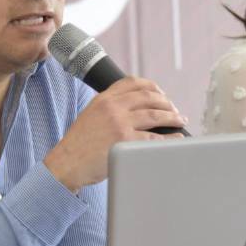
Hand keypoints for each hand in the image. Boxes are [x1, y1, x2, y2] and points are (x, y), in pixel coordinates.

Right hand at [44, 77, 186, 190]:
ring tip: (180, 120)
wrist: (66, 163)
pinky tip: (176, 138)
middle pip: (148, 97)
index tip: (161, 93)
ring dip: (172, 117)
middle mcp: (112, 107)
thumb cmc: (78, 145)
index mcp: (103, 99)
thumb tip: (134, 107)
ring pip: (155, 115)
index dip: (152, 86)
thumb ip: (108, 107)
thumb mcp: (89, 115)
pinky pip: (155, 138)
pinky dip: (170, 138)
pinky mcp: (125, 142)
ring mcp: (119, 124)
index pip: (132, 82)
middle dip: (166, 102)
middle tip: (175, 109)